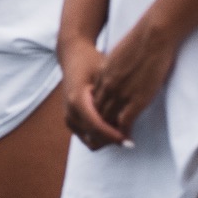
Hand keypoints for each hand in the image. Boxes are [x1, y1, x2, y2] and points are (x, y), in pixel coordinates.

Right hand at [60, 35, 128, 149]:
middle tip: (129, 140)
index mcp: (77, 99)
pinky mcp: (70, 118)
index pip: (97, 126)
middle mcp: (70, 110)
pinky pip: (86, 136)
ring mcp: (68, 116)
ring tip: (122, 134)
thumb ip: (114, 97)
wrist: (73, 56)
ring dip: (106, 140)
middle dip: (112, 140)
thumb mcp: (105, 74)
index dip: (113, 135)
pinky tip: (112, 130)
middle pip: (94, 138)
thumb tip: (128, 115)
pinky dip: (99, 137)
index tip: (129, 141)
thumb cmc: (91, 62)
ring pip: (90, 141)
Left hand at [91, 16, 176, 139]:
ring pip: (107, 121)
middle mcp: (107, 85)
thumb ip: (119, 66)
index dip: (97, 112)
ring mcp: (120, 93)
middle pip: (97, 112)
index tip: (101, 121)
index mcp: (103, 73)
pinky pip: (124, 123)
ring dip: (110, 134)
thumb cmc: (143, 40)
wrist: (153, 35)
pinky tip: (129, 141)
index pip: (94, 99)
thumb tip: (126, 70)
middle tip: (103, 140)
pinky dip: (125, 134)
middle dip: (99, 127)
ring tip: (115, 144)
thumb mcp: (122, 54)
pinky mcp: (135, 99)